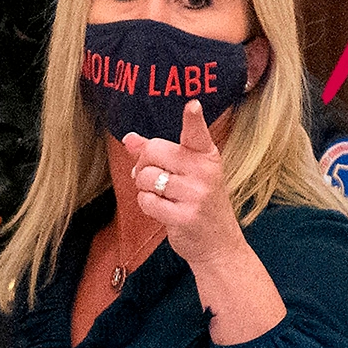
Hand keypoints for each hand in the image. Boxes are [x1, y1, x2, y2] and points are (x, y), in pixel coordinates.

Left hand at [122, 100, 245, 265]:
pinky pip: (146, 201)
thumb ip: (158, 154)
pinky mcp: (184, 216)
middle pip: (154, 151)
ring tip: (160, 195)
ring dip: (144, 187)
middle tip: (150, 176)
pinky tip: (161, 210)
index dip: (193, 118)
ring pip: (146, 177)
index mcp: (207, 156)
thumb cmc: (200, 203)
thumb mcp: (188, 174)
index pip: (197, 133)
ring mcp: (195, 195)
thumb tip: (129, 139)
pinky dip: (147, 205)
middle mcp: (203, 172)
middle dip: (143, 164)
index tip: (192, 105)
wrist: (219, 243)